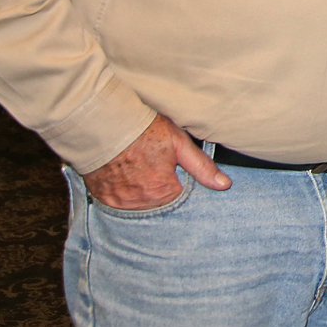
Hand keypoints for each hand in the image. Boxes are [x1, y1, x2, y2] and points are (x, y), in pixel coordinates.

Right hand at [82, 113, 230, 209]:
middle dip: (160, 186)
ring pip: (139, 202)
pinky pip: (118, 201)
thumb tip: (224, 185)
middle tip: (152, 164)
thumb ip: (201, 166)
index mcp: (163, 191)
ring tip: (139, 168)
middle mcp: (141, 202)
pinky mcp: (103, 197)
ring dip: (141, 191)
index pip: (180, 197)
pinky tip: (124, 173)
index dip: (177, 180)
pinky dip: (123, 191)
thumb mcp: (178, 143)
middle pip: (159, 201)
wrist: (102, 124)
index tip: (170, 167)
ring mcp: (119, 202)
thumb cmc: (143, 130)